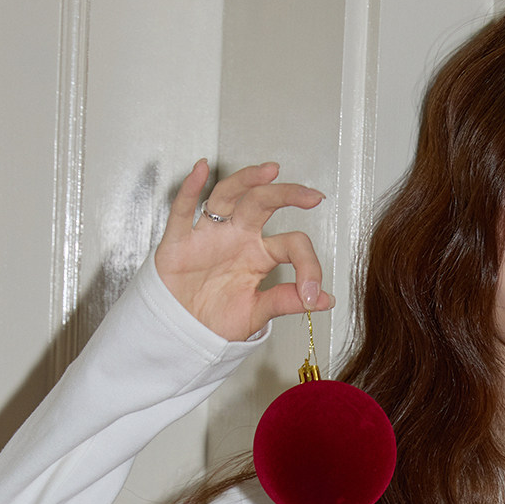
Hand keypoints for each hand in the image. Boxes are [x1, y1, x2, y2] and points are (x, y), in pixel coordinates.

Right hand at [153, 159, 336, 341]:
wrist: (183, 333)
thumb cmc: (216, 321)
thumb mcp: (257, 313)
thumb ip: (286, 301)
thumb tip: (326, 299)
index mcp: (260, 255)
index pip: (291, 244)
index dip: (307, 265)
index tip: (311, 294)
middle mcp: (237, 238)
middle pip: (262, 204)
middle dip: (286, 195)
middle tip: (311, 196)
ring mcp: (209, 235)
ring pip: (228, 196)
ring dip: (247, 180)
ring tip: (270, 171)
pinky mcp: (179, 241)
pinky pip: (183, 210)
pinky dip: (190, 189)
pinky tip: (200, 170)